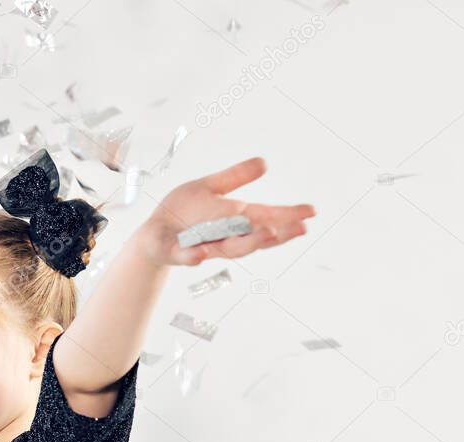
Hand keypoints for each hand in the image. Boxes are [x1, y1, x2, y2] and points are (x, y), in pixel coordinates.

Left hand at [135, 157, 316, 266]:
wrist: (152, 233)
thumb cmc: (183, 212)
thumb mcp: (209, 188)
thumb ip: (234, 178)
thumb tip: (264, 162)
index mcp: (233, 220)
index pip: (265, 218)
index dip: (288, 216)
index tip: (311, 212)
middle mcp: (224, 237)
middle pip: (253, 238)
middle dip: (276, 234)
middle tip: (299, 228)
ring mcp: (202, 246)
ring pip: (227, 249)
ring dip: (247, 244)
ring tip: (267, 233)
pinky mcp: (178, 253)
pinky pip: (187, 257)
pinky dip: (194, 257)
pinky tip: (202, 255)